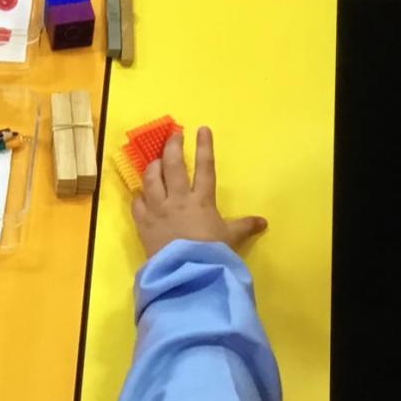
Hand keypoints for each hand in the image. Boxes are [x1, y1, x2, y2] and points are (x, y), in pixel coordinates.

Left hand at [131, 127, 267, 257]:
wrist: (186, 272)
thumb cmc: (211, 253)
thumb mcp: (231, 238)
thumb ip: (244, 227)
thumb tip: (263, 222)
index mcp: (202, 200)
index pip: (205, 167)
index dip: (204, 147)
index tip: (201, 129)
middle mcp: (178, 199)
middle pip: (173, 165)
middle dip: (173, 146)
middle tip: (173, 135)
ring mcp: (158, 209)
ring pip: (151, 179)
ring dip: (152, 166)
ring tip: (155, 161)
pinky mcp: (143, 222)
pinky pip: (137, 203)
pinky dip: (138, 196)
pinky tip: (140, 193)